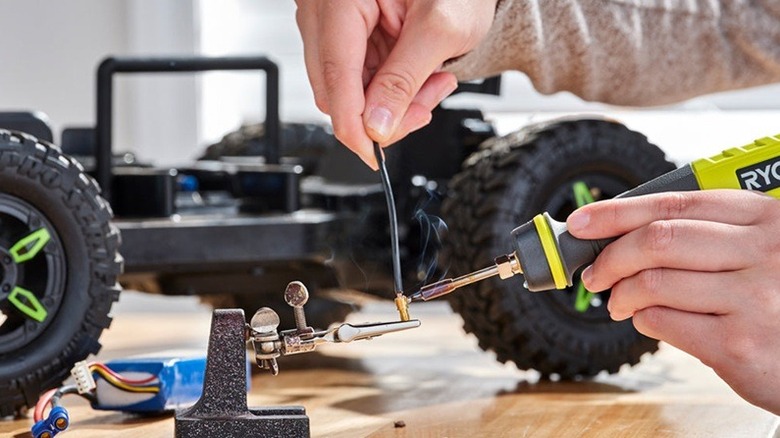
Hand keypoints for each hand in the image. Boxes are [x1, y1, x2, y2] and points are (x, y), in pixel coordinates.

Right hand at [294, 0, 497, 167]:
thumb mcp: (440, 28)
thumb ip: (405, 80)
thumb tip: (377, 126)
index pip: (335, 77)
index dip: (353, 125)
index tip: (375, 154)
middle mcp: (325, 10)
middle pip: (335, 89)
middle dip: (381, 112)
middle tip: (425, 108)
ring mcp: (332, 22)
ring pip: (347, 89)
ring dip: (390, 101)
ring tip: (434, 83)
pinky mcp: (346, 33)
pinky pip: (359, 77)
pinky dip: (390, 87)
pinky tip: (421, 75)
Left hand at [567, 190, 779, 414]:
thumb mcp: (761, 252)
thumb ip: (708, 235)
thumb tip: (625, 232)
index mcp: (765, 219)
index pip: (674, 202)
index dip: (617, 211)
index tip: (583, 221)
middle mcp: (764, 252)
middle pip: (657, 240)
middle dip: (610, 256)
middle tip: (594, 272)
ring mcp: (753, 298)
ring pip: (653, 282)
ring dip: (621, 293)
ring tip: (619, 302)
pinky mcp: (739, 343)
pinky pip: (663, 322)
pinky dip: (642, 319)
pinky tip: (649, 319)